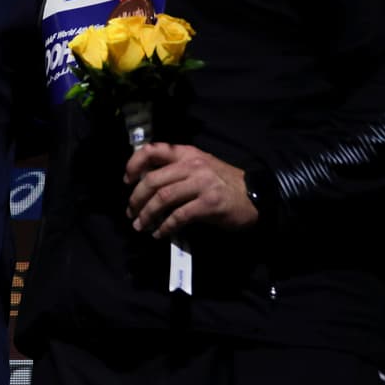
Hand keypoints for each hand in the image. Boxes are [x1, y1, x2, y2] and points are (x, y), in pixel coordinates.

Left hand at [124, 142, 257, 237]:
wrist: (257, 196)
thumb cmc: (224, 183)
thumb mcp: (200, 166)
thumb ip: (176, 169)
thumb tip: (145, 183)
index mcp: (187, 153)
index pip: (153, 150)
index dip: (134, 164)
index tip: (127, 180)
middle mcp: (192, 165)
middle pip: (152, 180)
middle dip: (136, 199)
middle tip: (131, 212)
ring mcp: (201, 184)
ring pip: (162, 198)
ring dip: (147, 215)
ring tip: (140, 226)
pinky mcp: (209, 204)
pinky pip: (179, 216)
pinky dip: (166, 227)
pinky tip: (160, 234)